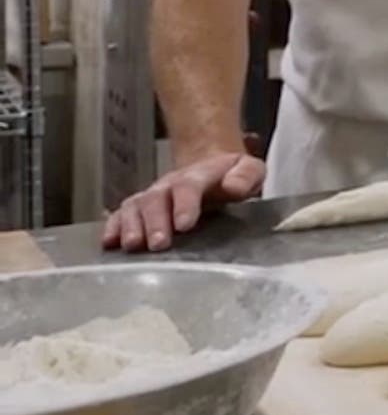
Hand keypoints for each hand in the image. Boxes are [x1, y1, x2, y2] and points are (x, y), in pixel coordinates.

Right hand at [100, 152, 265, 251]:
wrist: (211, 168)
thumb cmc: (232, 176)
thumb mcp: (250, 170)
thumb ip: (246, 176)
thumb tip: (233, 187)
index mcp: (198, 175)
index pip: (188, 186)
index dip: (184, 204)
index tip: (184, 224)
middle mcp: (169, 185)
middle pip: (156, 199)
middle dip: (155, 222)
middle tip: (158, 244)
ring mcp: (152, 196)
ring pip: (135, 207)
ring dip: (132, 227)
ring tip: (132, 246)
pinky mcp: (140, 209)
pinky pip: (121, 214)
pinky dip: (113, 227)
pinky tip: (109, 242)